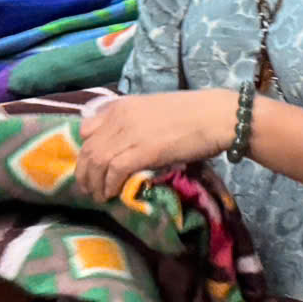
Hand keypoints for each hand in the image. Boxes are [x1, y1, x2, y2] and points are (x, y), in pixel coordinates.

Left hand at [77, 90, 238, 201]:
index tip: (92, 165)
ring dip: (93, 183)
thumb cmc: (196, 113)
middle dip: (84, 172)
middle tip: (88, 188)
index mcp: (122, 106)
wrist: (218, 116)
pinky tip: (112, 194)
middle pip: (89, 149)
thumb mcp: (155, 110)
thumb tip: (128, 142)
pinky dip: (109, 185)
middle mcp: (121, 118)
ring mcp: (131, 134)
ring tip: (98, 196)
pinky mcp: (143, 151)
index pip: (87, 129)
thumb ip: (136, 121)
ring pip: (97, 161)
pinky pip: (115, 171)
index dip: (86, 150)